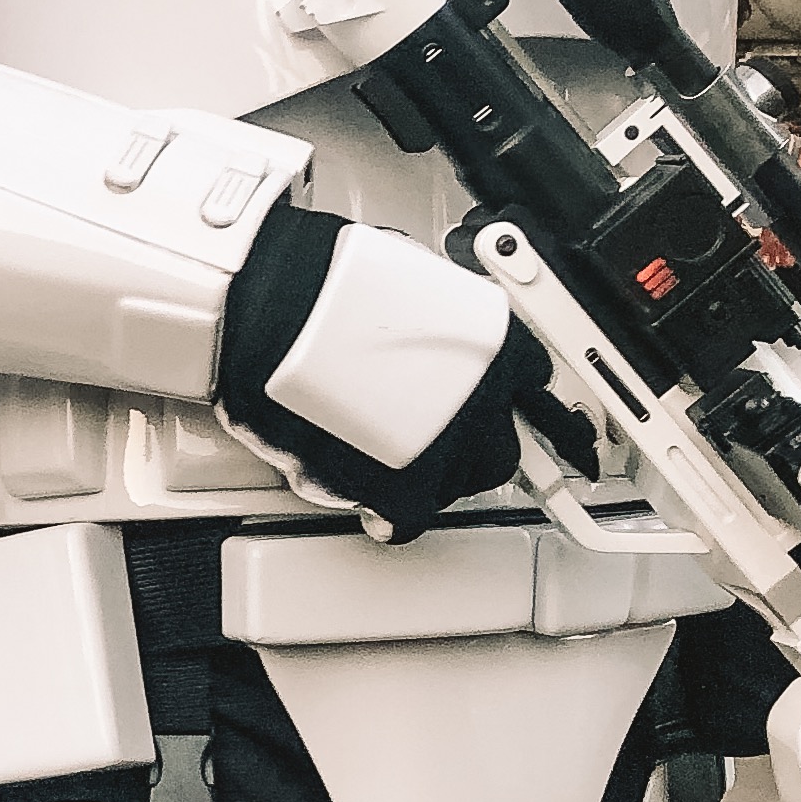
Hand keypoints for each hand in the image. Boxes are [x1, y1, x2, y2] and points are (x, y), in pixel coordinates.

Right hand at [214, 204, 559, 543]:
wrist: (269, 308)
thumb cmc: (317, 284)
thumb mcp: (405, 281)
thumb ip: (430, 324)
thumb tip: (420, 337)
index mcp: (493, 340)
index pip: (531, 382)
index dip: (499, 396)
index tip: (488, 402)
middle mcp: (482, 397)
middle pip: (500, 447)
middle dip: (470, 447)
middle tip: (435, 439)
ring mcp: (446, 446)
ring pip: (458, 486)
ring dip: (432, 479)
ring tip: (393, 464)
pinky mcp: (400, 488)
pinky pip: (408, 520)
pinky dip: (392, 519)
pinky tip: (380, 511)